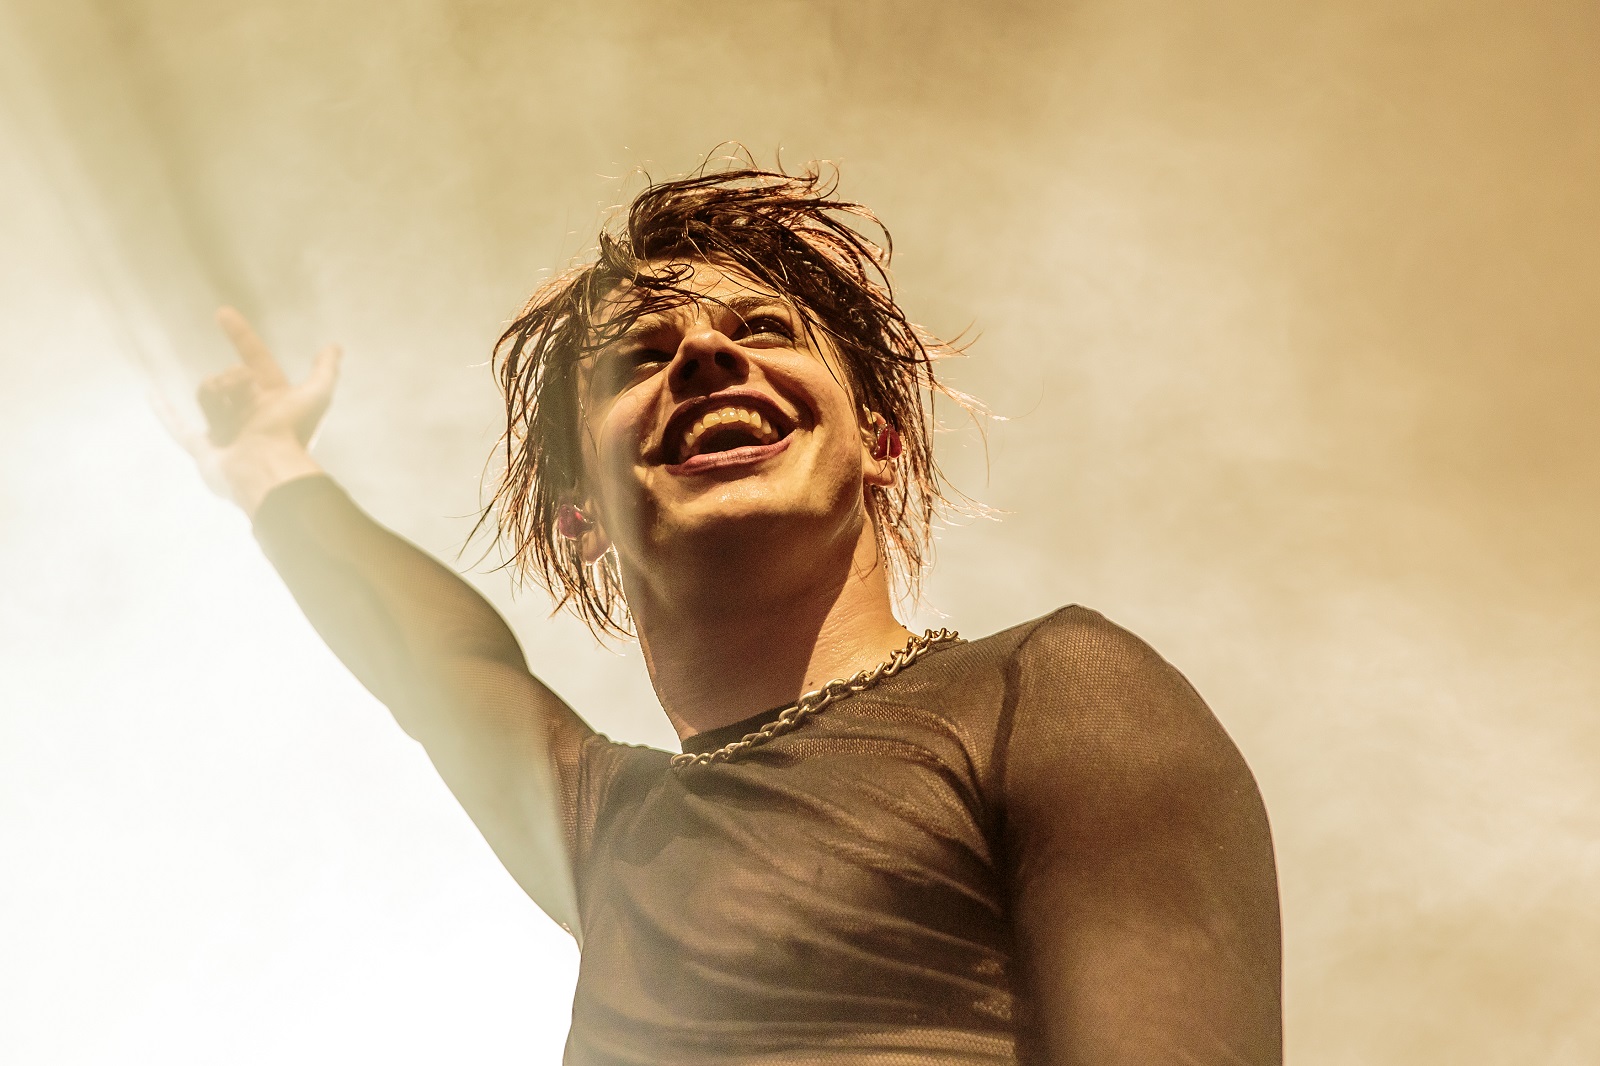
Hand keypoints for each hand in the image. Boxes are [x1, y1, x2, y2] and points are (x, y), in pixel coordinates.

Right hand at [163, 307, 341, 515]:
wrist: (267, 467)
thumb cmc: (293, 433)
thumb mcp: (317, 394)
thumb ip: (325, 370)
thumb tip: (334, 347)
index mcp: (271, 400)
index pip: (254, 357)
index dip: (240, 335)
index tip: (222, 312)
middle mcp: (247, 414)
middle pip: (229, 375)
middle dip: (235, 378)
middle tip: (247, 391)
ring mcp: (224, 429)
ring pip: (207, 391)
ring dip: (218, 396)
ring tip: (233, 415)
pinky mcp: (201, 447)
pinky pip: (177, 426)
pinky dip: (163, 412)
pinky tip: (152, 395)